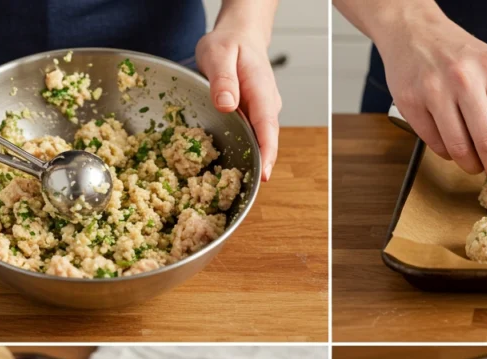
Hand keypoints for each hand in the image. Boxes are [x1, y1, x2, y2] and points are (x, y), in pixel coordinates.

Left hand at [196, 21, 280, 181]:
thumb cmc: (229, 44)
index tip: (264, 175)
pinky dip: (243, 151)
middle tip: (245, 193)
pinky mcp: (254, 117)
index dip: (267, 153)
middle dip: (258, 166)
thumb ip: (222, 79)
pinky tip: (229, 167)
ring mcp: (262, 112)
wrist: (241, 37)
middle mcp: (267, 106)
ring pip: (259, 141)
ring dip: (250, 162)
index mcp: (261, 91)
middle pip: (267, 141)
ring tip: (236, 188)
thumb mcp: (218, 54)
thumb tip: (227, 105)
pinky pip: (251, 137)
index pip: (268, 126)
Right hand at [374, 4, 486, 181]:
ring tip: (476, 163)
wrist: (414, 32)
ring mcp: (435, 91)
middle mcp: (464, 79)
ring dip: (472, 166)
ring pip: (459, 149)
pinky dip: (448, 154)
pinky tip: (453, 144)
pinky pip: (436, 145)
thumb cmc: (460, 55)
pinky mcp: (411, 104)